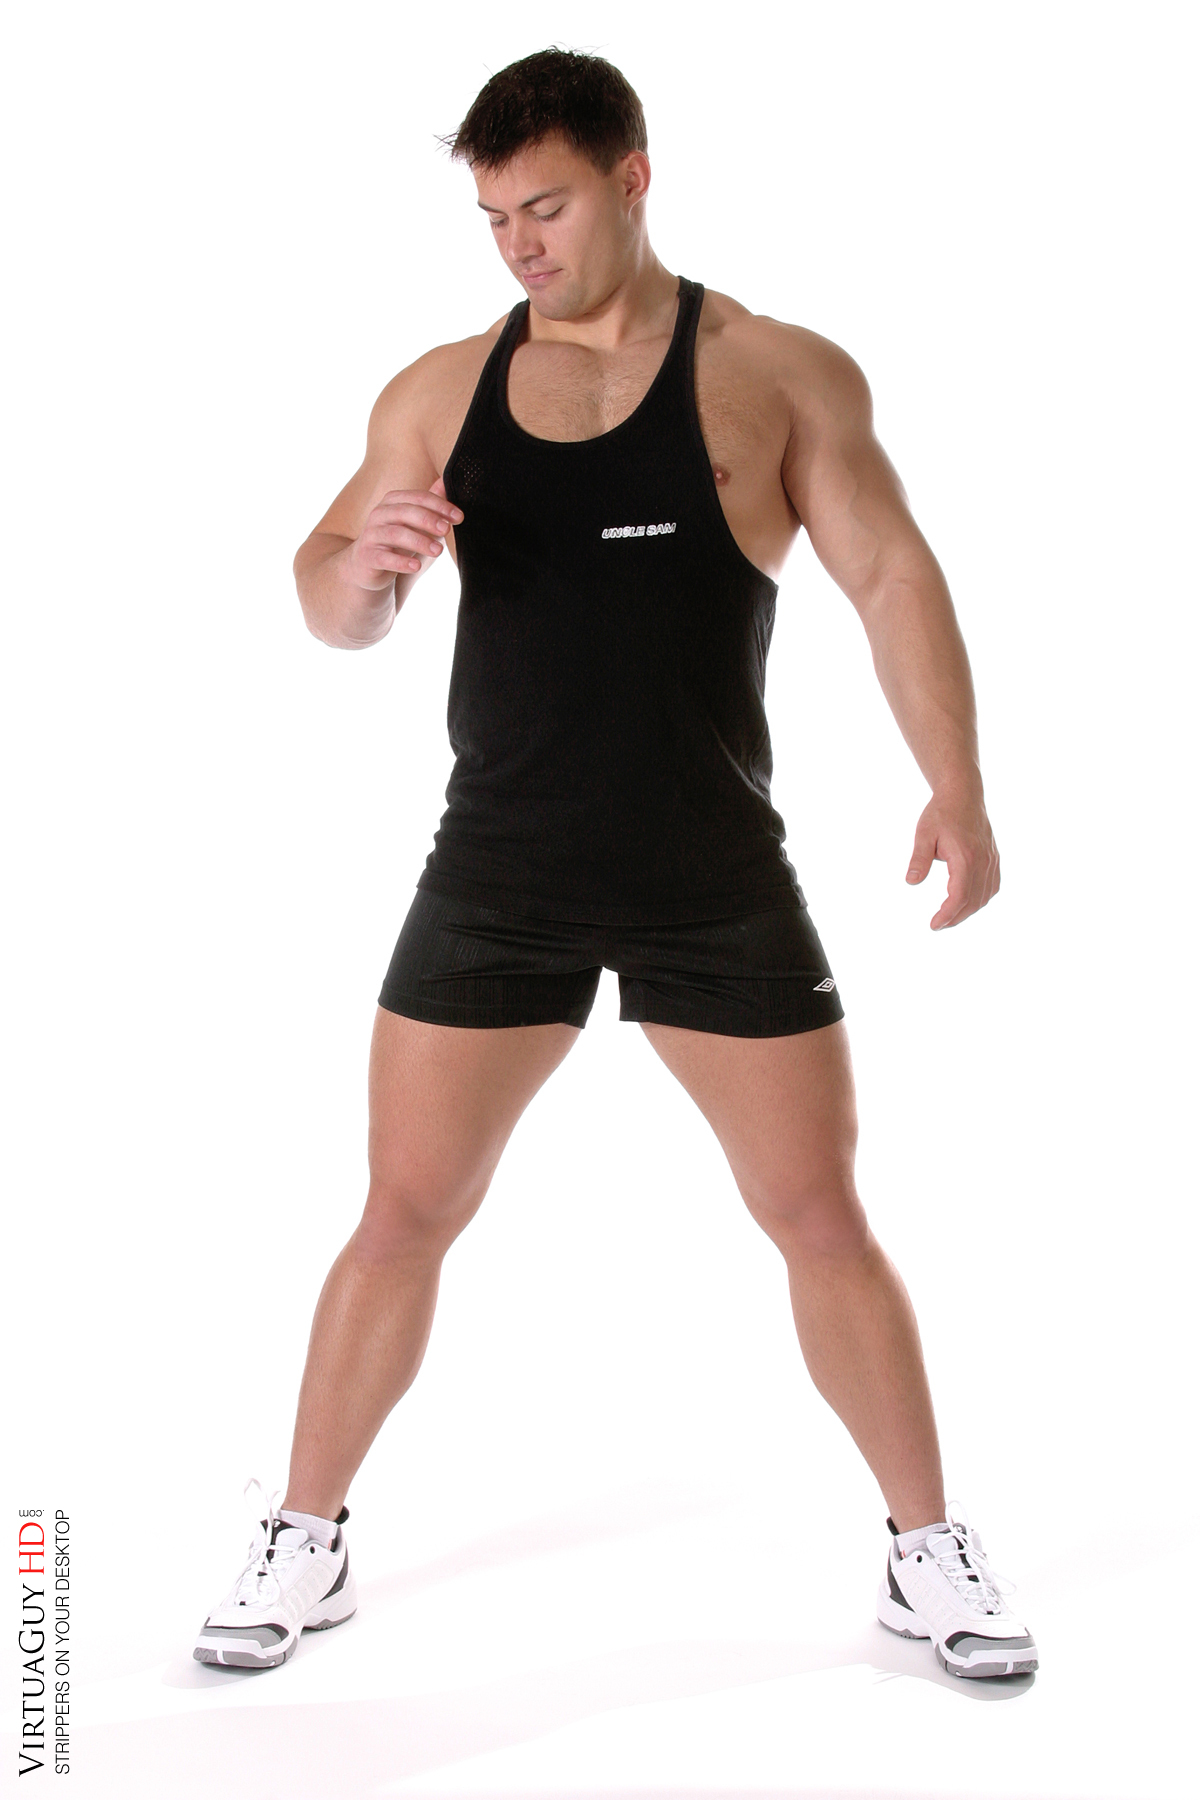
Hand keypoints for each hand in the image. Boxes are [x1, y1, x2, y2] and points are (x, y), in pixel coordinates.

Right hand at [344, 477, 462, 590]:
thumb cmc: (396, 543)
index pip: (418, 498)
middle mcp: (379, 514)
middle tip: (447, 530)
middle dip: (428, 519)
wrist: (368, 567)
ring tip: (438, 551)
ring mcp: (371, 535)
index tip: (459, 517)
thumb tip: (446, 481)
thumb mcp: (415, 523)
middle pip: (405, 512)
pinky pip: (384, 558)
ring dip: (419, 541)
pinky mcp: (368, 556)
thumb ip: (429, 505)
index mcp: (392, 502)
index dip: (439, 505)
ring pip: (395, 534)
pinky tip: (416, 566)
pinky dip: (401, 562)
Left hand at [906, 790, 999, 929]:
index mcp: (966, 857)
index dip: (947, 914)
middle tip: (938, 924)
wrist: (963, 794)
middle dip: (956, 917)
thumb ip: (919, 859)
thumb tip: (911, 881)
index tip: (934, 924)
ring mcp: (991, 860)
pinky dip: (981, 899)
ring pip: (985, 896)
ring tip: (950, 916)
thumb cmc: (942, 813)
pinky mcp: (994, 858)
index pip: (958, 896)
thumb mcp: (924, 834)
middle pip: (973, 901)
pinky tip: (968, 902)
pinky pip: (993, 886)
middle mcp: (983, 861)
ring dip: (968, 910)